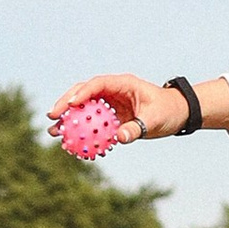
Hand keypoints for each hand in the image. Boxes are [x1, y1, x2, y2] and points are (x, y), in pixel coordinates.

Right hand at [47, 72, 228, 140]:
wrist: (176, 114)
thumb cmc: (168, 111)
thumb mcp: (154, 120)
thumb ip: (136, 128)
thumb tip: (119, 138)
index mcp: (123, 84)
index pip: (97, 84)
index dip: (82, 93)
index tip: (69, 105)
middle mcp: (113, 91)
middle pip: (83, 93)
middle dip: (65, 104)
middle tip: (52, 117)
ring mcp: (110, 103)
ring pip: (84, 108)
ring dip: (68, 119)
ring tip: (53, 132)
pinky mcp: (111, 116)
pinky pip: (92, 122)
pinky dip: (81, 131)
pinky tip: (69, 143)